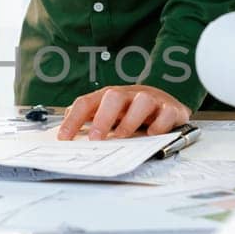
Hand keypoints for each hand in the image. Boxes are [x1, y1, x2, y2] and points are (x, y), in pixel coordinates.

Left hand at [57, 85, 190, 140]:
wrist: (165, 103)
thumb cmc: (131, 111)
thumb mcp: (108, 114)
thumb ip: (89, 121)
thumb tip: (65, 136)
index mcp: (109, 96)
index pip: (87, 103)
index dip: (73, 120)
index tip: (64, 138)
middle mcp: (129, 95)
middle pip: (114, 97)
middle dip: (103, 118)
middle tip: (95, 138)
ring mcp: (151, 99)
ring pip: (142, 101)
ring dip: (130, 120)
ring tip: (122, 136)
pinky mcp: (170, 109)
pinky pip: (166, 114)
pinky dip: (159, 125)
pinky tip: (151, 135)